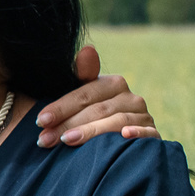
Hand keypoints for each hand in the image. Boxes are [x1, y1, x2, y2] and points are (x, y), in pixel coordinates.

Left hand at [35, 45, 156, 146]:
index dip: (61, 107)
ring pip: (117, 121)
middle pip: (97, 110)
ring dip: (91, 132)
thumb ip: (81, 76)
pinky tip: (123, 136)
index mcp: (113, 84)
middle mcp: (131, 98)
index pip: (84, 94)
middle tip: (45, 139)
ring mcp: (143, 117)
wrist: (117, 146)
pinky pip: (147, 134)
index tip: (40, 121)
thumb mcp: (82, 99)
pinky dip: (136, 133)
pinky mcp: (153, 135)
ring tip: (67, 141)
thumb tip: (88, 49)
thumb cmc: (90, 120)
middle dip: (68, 124)